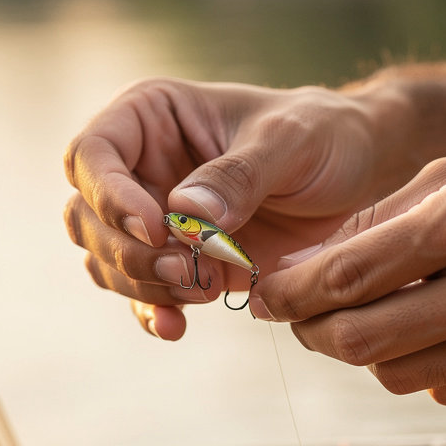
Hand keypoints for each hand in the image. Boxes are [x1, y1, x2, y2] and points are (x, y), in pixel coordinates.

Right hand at [63, 77, 383, 338]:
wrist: (359, 177)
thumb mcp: (290, 141)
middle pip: (87, 217)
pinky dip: (154, 313)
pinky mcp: (180, 264)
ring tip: (202, 290)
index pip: (92, 155)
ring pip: (106, 262)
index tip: (158, 229)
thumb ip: (238, 174)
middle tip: (185, 269)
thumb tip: (182, 211)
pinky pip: (143, 295)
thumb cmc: (324, 137)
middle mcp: (141, 168)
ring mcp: (157, 221)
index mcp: (152, 117)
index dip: (109, 197)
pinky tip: (177, 327)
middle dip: (127, 252)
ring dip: (143, 286)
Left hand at [252, 122, 445, 406]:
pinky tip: (438, 332)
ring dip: (370, 351)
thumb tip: (314, 261)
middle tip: (305, 318)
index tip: (267, 298)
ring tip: (376, 318)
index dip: (292, 294)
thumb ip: (388, 216)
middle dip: (316, 332)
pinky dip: (425, 366)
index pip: (348, 276)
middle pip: (362, 341)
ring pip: (398, 375)